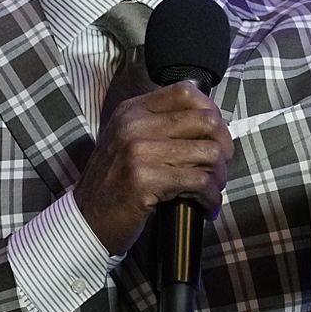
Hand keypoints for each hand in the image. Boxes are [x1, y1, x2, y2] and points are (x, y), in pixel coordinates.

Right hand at [74, 82, 233, 254]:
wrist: (86, 219)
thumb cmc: (114, 184)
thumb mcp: (128, 140)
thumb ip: (160, 125)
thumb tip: (210, 122)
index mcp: (132, 110)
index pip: (186, 92)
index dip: (212, 112)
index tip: (217, 136)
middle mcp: (134, 124)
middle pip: (205, 121)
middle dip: (223, 147)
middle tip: (220, 168)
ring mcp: (138, 150)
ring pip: (208, 153)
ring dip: (219, 177)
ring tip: (213, 190)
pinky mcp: (145, 179)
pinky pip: (199, 182)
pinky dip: (211, 197)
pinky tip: (207, 206)